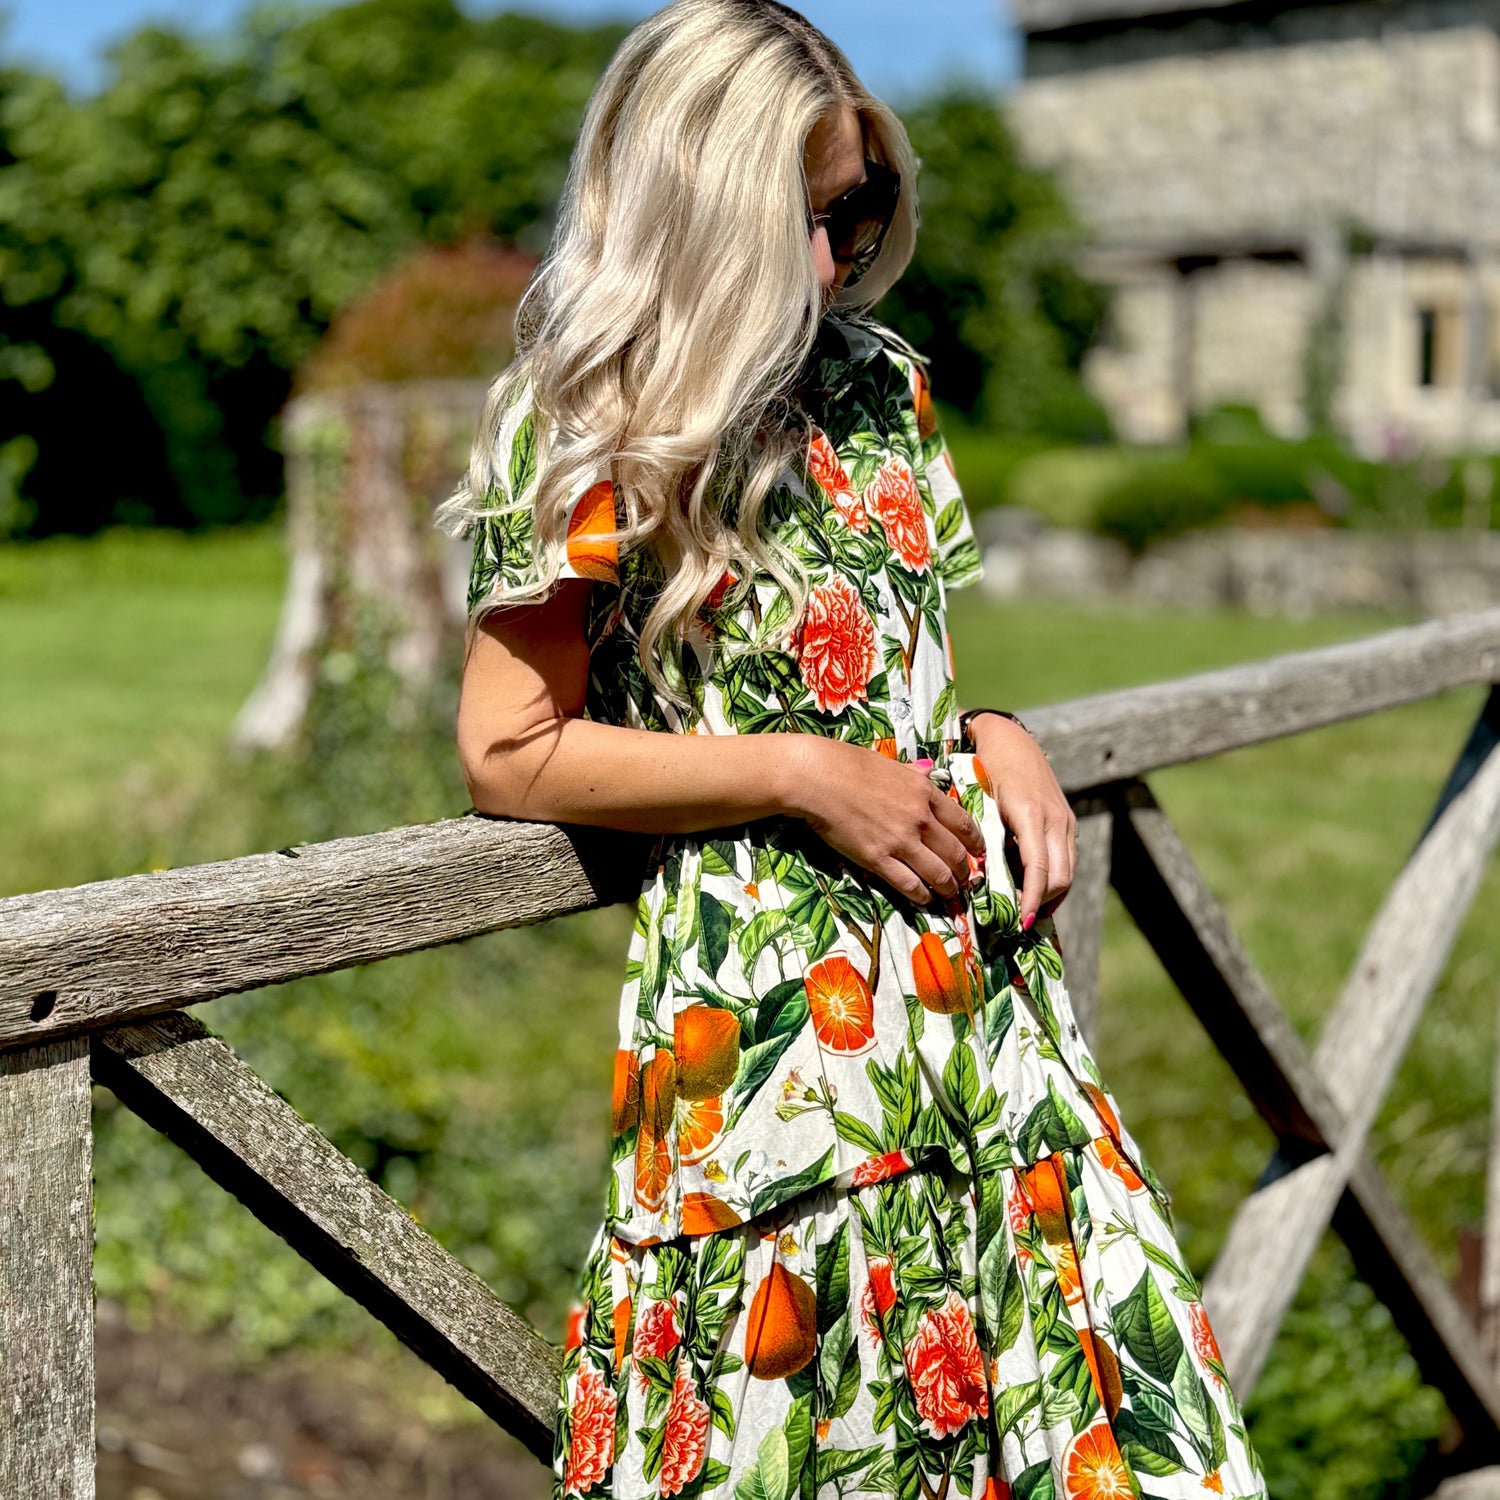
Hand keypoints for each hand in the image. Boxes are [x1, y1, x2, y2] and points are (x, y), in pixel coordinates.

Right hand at [785, 737, 986, 905]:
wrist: (819, 777)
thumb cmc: (849, 764)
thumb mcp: (891, 764)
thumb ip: (913, 774)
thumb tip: (926, 772)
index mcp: (925, 793)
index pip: (963, 823)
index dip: (975, 843)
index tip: (979, 853)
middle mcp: (920, 819)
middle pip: (955, 853)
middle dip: (964, 871)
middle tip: (966, 880)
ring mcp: (900, 841)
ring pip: (938, 873)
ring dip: (947, 888)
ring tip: (949, 894)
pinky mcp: (878, 859)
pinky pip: (909, 885)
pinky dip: (921, 896)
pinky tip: (924, 899)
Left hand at [968, 713, 1074, 927]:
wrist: (1010, 738)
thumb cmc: (985, 768)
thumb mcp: (980, 802)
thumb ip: (985, 838)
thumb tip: (979, 878)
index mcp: (1030, 815)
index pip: (1039, 869)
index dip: (1031, 899)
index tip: (1020, 922)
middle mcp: (1054, 819)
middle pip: (1060, 877)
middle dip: (1041, 904)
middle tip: (1017, 923)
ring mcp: (1064, 820)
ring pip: (1068, 871)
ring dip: (1049, 895)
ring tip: (1025, 913)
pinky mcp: (1066, 821)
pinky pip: (1067, 859)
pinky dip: (1054, 879)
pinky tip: (1035, 891)